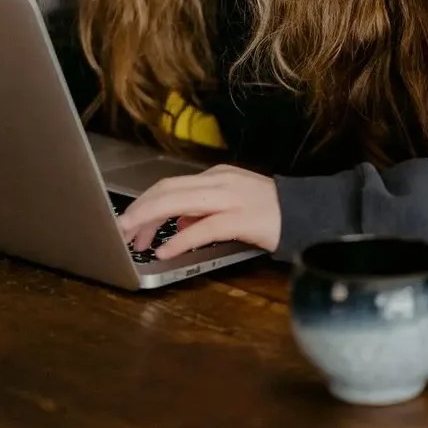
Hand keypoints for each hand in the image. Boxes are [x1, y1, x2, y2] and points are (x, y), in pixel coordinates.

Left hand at [116, 164, 281, 259]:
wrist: (307, 213)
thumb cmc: (270, 212)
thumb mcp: (232, 204)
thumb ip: (204, 210)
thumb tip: (178, 222)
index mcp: (215, 177)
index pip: (169, 186)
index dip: (143, 205)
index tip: (128, 225)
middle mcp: (219, 181)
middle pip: (166, 190)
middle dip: (138, 211)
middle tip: (119, 232)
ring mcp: (230, 198)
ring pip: (178, 202)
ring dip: (150, 221)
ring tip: (133, 240)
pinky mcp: (241, 219)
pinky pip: (203, 228)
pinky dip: (180, 239)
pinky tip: (165, 251)